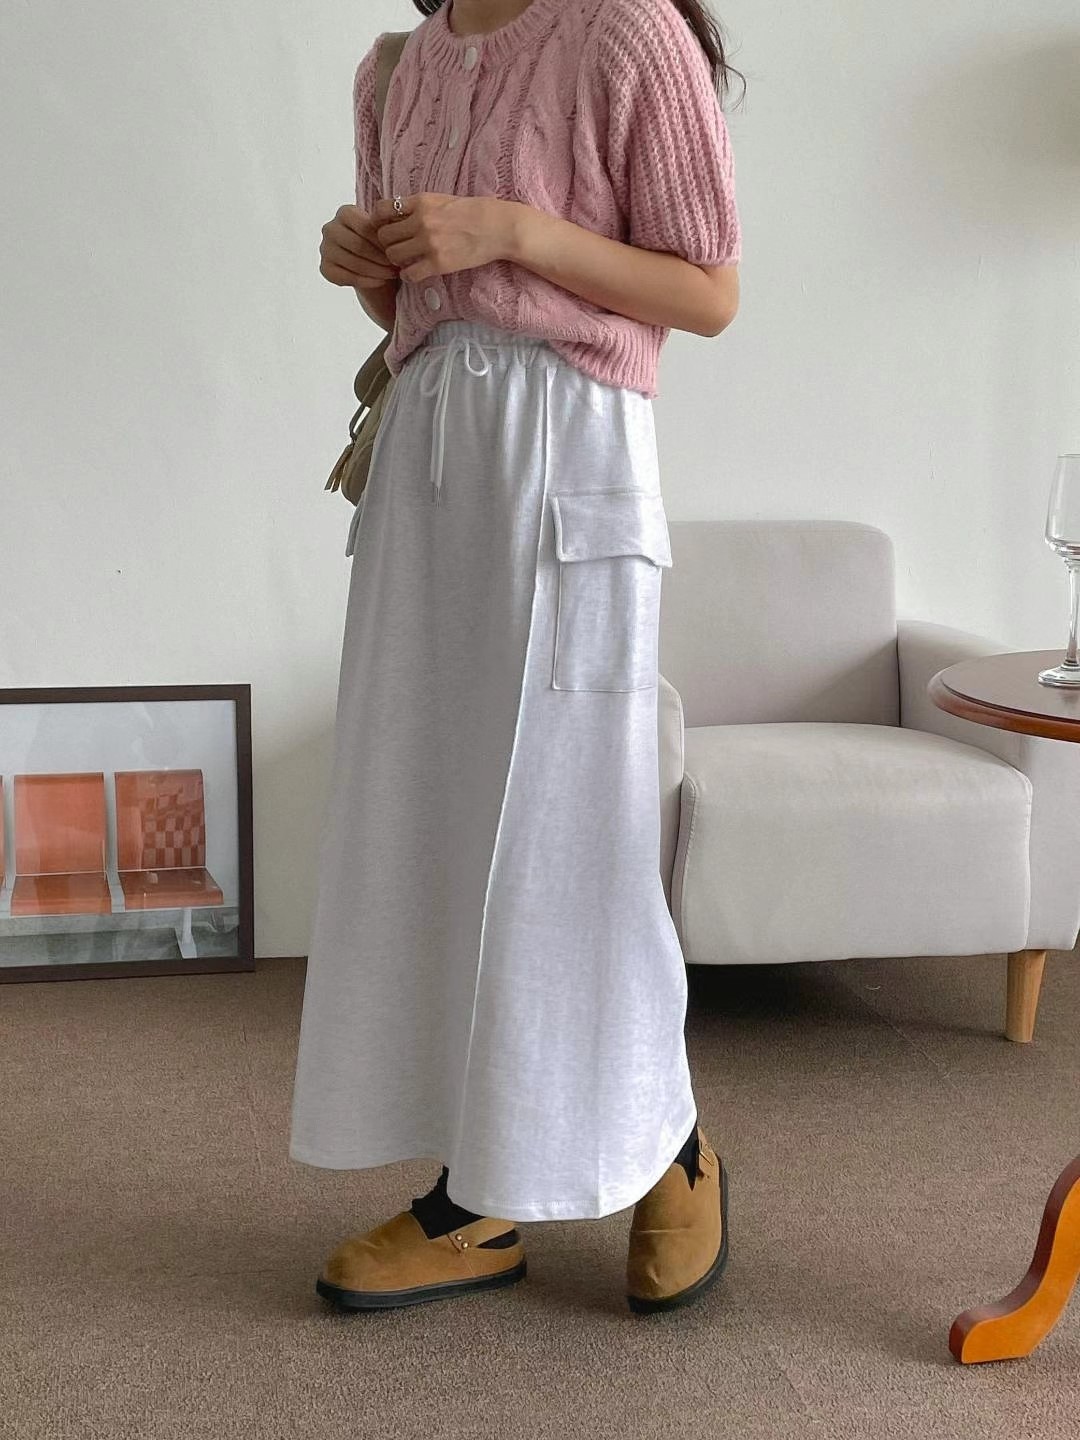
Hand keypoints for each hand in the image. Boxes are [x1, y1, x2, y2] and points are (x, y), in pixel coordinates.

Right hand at [319, 204, 398, 288]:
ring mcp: (325, 249)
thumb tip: (395, 230)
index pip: (365, 227)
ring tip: (392, 274)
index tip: (398, 250)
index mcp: (344, 212)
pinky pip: (347, 277)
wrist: (371, 264)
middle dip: (380, 258)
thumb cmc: (380, 243)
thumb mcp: (385, 230)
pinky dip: (366, 281)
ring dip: (376, 271)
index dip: (383, 241)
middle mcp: (330, 228)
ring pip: (353, 262)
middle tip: (397, 266)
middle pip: (358, 245)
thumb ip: (387, 226)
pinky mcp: (325, 268)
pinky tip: (381, 281)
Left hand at [372, 194, 521, 281]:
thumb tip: (399, 213)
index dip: (379, 222)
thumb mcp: (442, 199)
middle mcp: (421, 221)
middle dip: (387, 244)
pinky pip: (409, 274)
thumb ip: (420, 206)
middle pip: (384, 236)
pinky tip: (416, 272)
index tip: (386, 228)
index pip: (382, 210)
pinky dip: (408, 276)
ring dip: (397, 260)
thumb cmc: (474, 212)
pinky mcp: (438, 263)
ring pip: (393, 255)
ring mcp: (429, 243)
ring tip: (407, 261)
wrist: (498, 228)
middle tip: (398, 248)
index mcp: (421, 202)